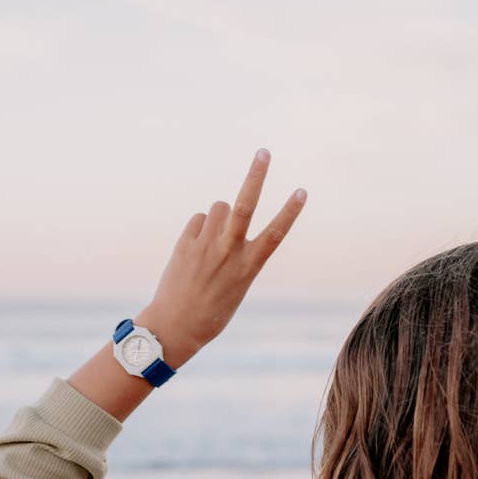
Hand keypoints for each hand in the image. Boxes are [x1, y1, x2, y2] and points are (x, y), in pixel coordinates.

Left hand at [144, 149, 306, 352]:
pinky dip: (201, 227)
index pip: (275, 233)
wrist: (175, 326)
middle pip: (245, 205)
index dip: (290, 211)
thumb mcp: (236, 286)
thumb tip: (226, 218)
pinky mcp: (185, 244)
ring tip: (213, 240)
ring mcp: (205, 246)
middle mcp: (228, 252)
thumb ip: (236, 253)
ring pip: (219, 207)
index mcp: (248, 267)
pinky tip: (195, 249)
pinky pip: (199, 219)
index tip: (302, 191)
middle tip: (264, 152)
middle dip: (256, 176)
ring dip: (221, 215)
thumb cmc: (211, 311)